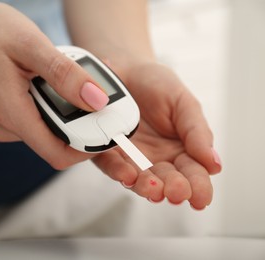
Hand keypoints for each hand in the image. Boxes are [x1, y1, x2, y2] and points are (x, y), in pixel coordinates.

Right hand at [0, 0, 111, 168]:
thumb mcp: (32, 45)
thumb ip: (65, 76)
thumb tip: (98, 102)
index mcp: (9, 113)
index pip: (58, 153)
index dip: (88, 147)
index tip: (109, 127)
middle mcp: (4, 128)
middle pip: (57, 142)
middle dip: (81, 121)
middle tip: (89, 87)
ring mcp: (4, 125)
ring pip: (49, 131)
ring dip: (66, 110)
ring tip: (62, 77)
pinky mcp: (6, 117)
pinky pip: (39, 120)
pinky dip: (53, 105)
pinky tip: (49, 81)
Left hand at [93, 61, 221, 209]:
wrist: (125, 68)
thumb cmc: (158, 85)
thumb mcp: (183, 103)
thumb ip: (197, 131)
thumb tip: (215, 164)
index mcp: (180, 150)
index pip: (193, 173)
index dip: (198, 187)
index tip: (200, 198)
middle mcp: (156, 159)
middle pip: (167, 181)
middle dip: (172, 189)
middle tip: (176, 192)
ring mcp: (130, 157)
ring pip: (139, 179)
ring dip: (146, 187)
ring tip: (154, 189)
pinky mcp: (106, 152)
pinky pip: (111, 165)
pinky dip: (118, 171)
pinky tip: (127, 175)